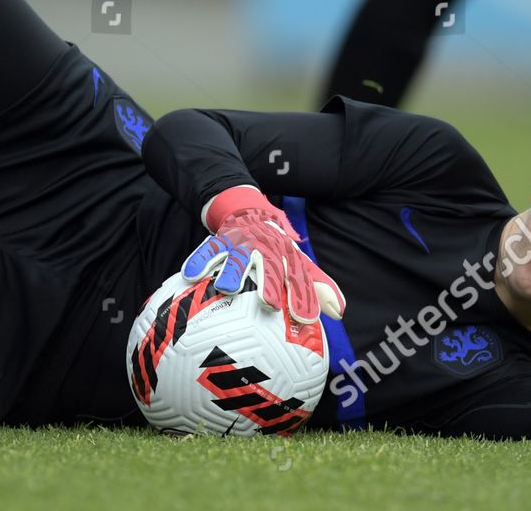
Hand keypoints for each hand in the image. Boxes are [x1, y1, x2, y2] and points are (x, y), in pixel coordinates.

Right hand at [180, 186, 344, 323]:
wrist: (251, 212)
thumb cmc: (277, 249)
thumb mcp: (298, 263)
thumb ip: (317, 287)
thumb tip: (340, 313)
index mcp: (288, 257)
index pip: (299, 277)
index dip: (304, 297)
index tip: (306, 319)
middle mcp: (266, 249)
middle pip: (269, 266)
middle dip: (269, 283)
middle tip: (269, 304)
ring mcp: (241, 244)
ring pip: (236, 258)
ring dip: (232, 271)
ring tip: (227, 288)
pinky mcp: (219, 240)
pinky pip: (207, 250)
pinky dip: (199, 261)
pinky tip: (191, 276)